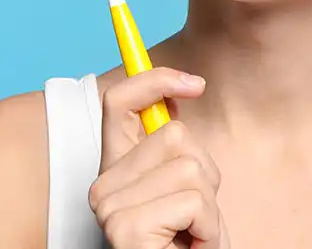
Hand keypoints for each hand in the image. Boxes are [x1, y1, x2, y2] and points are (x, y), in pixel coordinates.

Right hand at [89, 68, 229, 248]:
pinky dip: (209, 229)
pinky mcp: (125, 227)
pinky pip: (193, 201)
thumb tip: (182, 91)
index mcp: (114, 169)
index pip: (118, 101)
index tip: (196, 84)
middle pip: (175, 135)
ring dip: (209, 208)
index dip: (154, 80)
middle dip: (205, 176)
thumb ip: (174, 150)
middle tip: (194, 219)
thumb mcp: (186, 190)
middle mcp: (102, 185)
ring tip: (193, 238)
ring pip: (190, 167)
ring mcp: (108, 206)